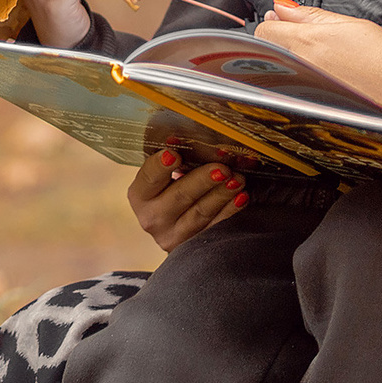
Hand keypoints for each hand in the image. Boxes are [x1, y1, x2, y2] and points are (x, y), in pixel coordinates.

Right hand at [127, 148, 245, 251]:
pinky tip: (241, 197)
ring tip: (237, 179)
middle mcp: (152, 218)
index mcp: (140, 195)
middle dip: (203, 180)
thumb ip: (173, 161)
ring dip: (221, 194)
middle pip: (179, 196)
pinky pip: (215, 227)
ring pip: (200, 213)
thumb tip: (195, 136)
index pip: (148, 178)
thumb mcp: (164, 176)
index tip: (173, 155)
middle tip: (222, 168)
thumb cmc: (170, 189)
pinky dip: (230, 212)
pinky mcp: (193, 246)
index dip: (160, 167)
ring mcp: (173, 236)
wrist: (174, 226)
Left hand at [252, 0, 381, 125]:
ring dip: (286, 63)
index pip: (264, 31)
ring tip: (320, 61)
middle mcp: (300, 70)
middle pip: (265, 52)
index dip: (273, 24)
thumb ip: (311, 16)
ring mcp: (303, 93)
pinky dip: (297, 82)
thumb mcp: (354, 26)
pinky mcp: (311, 110)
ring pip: (276, 72)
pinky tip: (322, 79)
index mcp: (309, 43)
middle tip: (306, 41)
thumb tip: (280, 8)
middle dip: (277, 43)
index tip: (287, 24)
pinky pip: (290, 91)